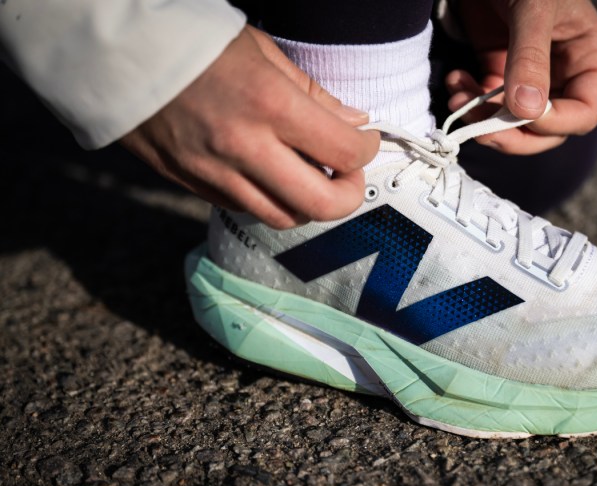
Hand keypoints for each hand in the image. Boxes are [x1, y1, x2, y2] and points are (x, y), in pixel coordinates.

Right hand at [121, 26, 379, 228]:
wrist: (117, 55)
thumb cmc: (193, 43)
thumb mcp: (261, 52)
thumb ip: (311, 94)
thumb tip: (353, 123)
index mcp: (269, 105)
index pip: (343, 152)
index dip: (366, 149)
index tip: (365, 139)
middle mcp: (245, 148)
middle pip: (321, 205)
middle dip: (348, 194)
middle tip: (347, 174)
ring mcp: (216, 174)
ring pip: (284, 217)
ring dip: (308, 203)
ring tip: (310, 176)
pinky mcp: (193, 186)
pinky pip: (246, 210)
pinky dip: (269, 200)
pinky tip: (270, 175)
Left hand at [446, 0, 596, 153]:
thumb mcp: (533, 9)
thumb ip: (531, 57)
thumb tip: (527, 111)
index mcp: (588, 58)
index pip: (583, 113)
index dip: (553, 124)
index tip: (519, 115)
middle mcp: (563, 74)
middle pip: (547, 130)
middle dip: (511, 134)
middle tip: (479, 128)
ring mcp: (530, 76)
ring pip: (513, 123)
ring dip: (482, 119)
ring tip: (458, 96)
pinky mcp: (500, 71)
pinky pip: (488, 104)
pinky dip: (468, 100)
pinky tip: (455, 80)